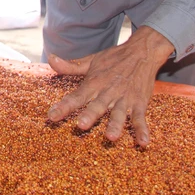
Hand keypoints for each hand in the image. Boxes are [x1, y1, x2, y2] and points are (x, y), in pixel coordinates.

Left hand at [46, 26, 174, 146]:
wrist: (142, 51)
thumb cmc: (114, 58)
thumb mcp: (91, 60)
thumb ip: (71, 66)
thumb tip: (51, 59)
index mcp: (94, 82)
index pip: (76, 96)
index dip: (64, 106)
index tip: (51, 117)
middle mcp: (108, 91)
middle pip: (97, 105)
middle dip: (90, 115)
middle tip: (81, 125)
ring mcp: (125, 98)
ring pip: (119, 113)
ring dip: (115, 124)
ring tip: (111, 137)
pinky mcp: (139, 103)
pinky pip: (140, 118)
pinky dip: (142, 130)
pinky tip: (143, 143)